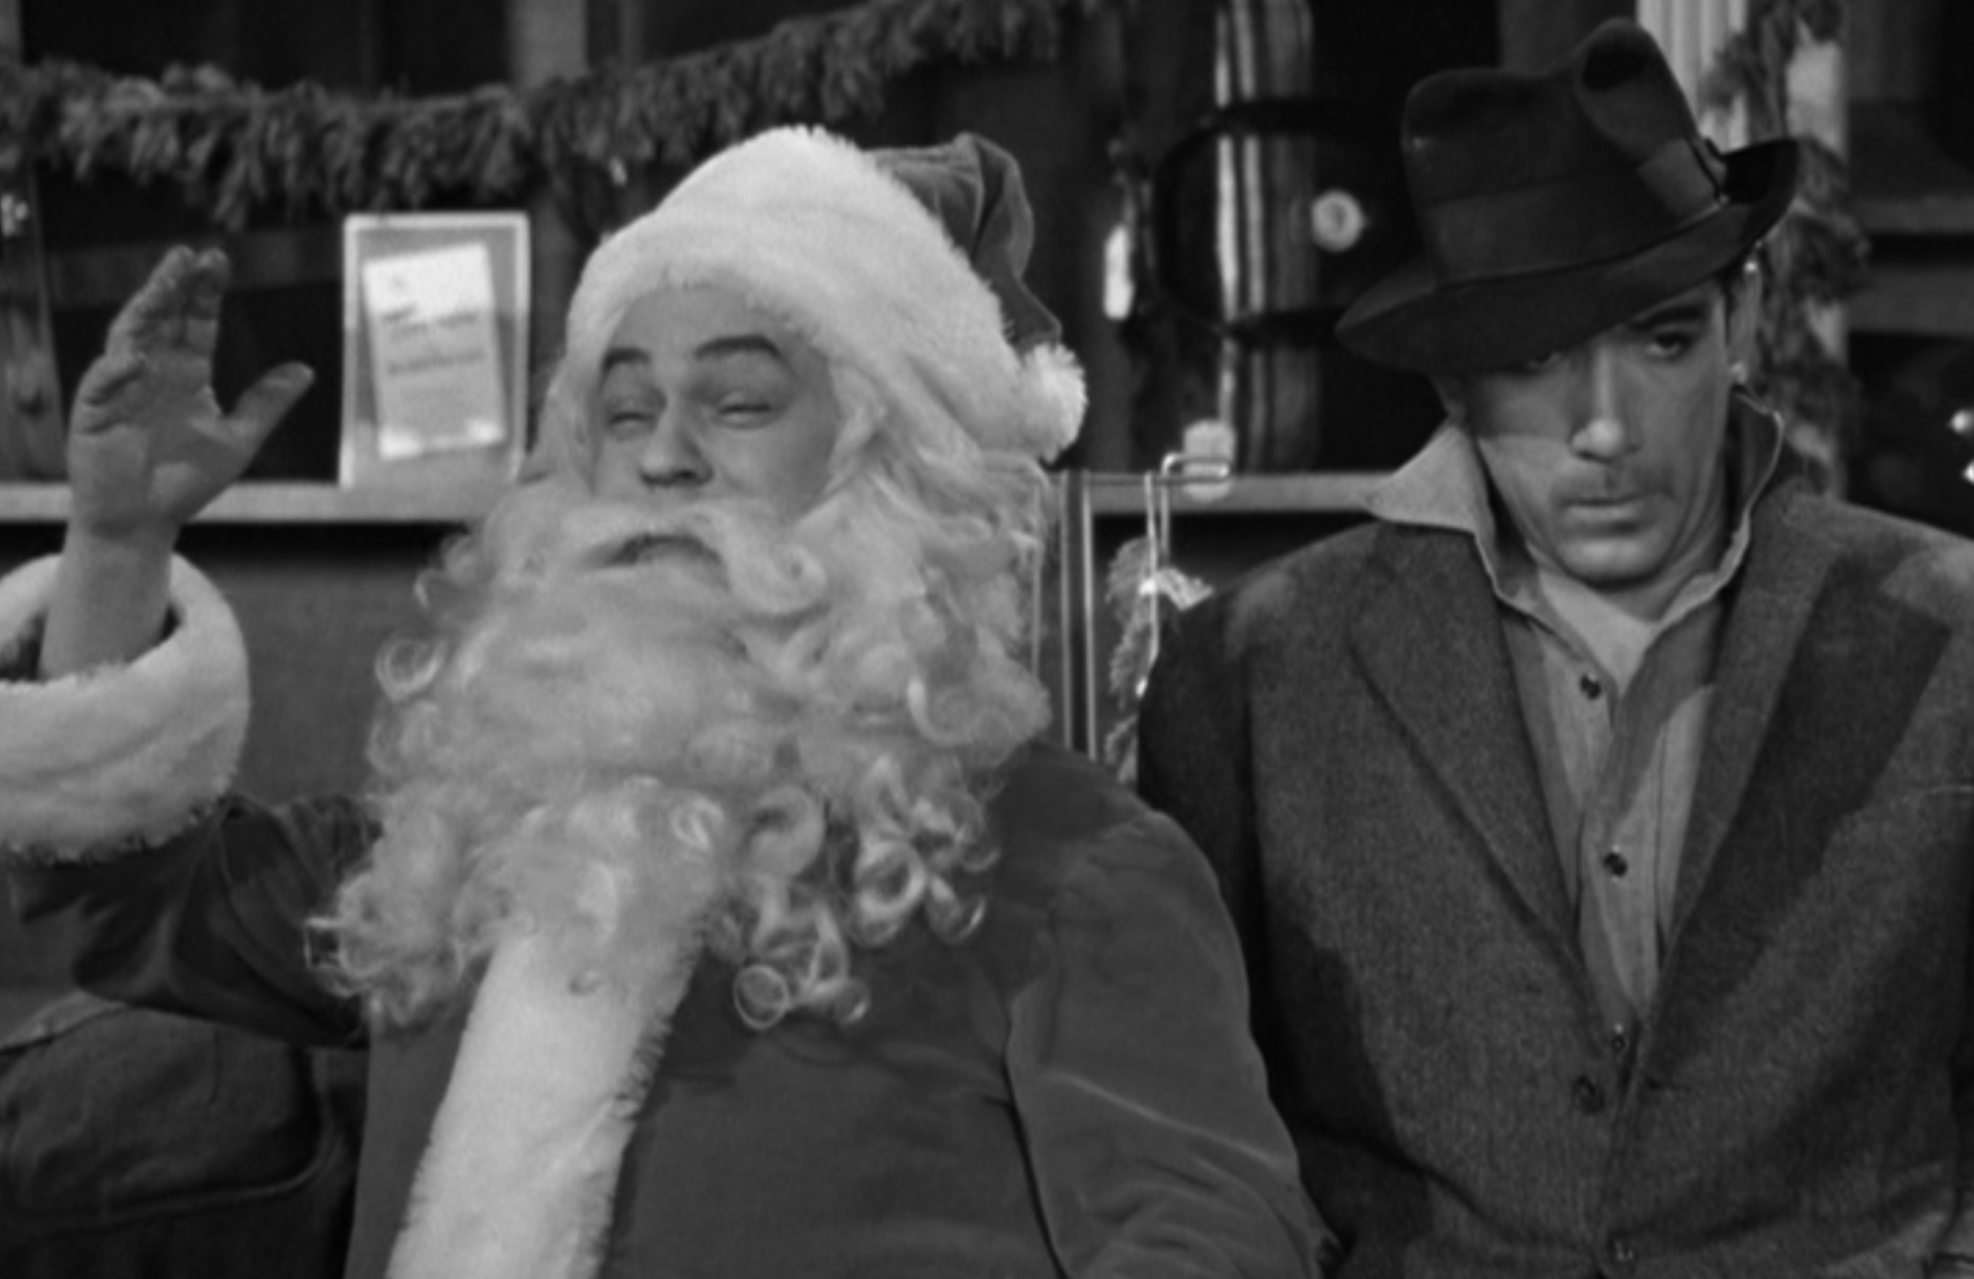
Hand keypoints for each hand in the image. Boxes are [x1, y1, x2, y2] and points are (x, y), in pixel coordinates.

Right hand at [65, 245, 312, 543]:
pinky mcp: (95, 412)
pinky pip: (103, 384)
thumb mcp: (238, 439)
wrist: (145, 520)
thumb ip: (267, 404)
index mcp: (187, 372)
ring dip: (145, 309)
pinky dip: (118, 370)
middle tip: (189, 255)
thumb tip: (306, 370)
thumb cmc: (186, 480)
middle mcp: (153, 370)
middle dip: (174, 286)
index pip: (197, 322)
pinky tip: (136, 358)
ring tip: (164, 283)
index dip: (206, 292)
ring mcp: (122, 387)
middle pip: (162, 318)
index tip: (218, 259)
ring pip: (130, 337)